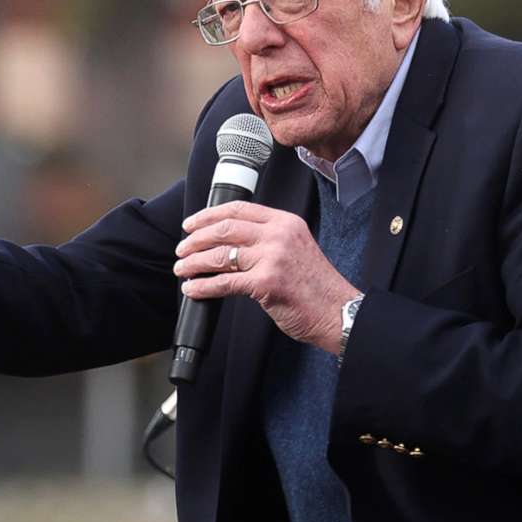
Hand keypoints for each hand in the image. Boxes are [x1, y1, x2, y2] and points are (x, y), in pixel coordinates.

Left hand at [173, 204, 359, 354]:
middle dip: (195, 239)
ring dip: (194, 262)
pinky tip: (193, 289)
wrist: (338, 311)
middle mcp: (278, 235)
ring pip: (221, 254)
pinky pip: (225, 282)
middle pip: (225, 228)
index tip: (191, 224)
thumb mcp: (296, 249)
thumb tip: (229, 244)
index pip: (239, 209)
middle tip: (182, 249)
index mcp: (285, 223)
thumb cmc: (316, 287)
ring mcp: (273, 258)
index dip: (208, 215)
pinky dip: (203, 286)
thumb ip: (269, 241)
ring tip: (182, 269)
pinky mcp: (266, 283)